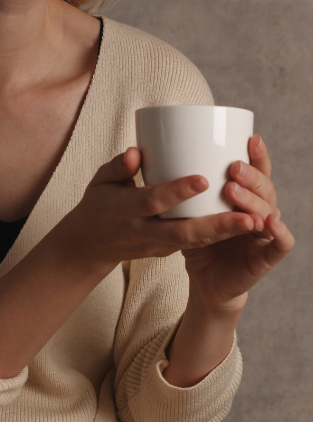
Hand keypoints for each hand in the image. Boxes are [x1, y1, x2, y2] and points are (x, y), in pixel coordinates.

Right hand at [66, 148, 262, 272]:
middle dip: (216, 226)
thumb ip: (118, 166)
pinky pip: (193, 245)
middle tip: (247, 217)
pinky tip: (242, 225)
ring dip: (224, 235)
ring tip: (255, 223)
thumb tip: (138, 152)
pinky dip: (217, 236)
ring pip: (192, 243)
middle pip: (181, 233)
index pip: (152, 202)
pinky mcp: (164, 251)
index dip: (176, 192)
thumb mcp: (99, 181)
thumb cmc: (98, 203)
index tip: (203, 179)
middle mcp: (140, 232)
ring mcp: (154, 246)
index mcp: (123, 211)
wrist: (88, 245)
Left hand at [181, 136, 294, 309]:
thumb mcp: (184, 213)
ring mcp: (266, 233)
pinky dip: (280, 232)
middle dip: (252, 176)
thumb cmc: (195, 242)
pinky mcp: (267, 257)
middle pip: (264, 187)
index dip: (258, 155)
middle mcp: (260, 210)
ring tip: (234, 191)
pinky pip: (282, 243)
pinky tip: (268, 222)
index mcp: (244, 196)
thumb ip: (173, 190)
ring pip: (270, 210)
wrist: (204, 282)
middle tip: (233, 168)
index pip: (257, 170)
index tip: (249, 138)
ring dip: (254, 200)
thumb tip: (138, 155)